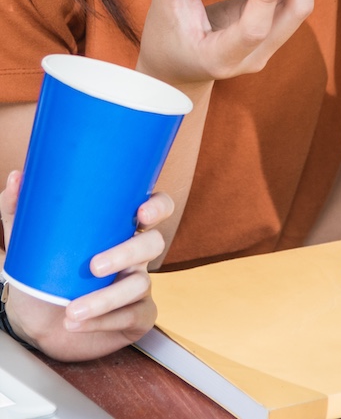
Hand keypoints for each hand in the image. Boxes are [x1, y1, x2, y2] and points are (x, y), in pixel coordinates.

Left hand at [1, 170, 172, 361]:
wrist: (35, 328)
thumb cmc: (41, 280)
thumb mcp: (26, 248)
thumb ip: (20, 214)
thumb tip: (17, 178)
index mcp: (120, 230)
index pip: (156, 207)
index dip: (158, 206)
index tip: (142, 212)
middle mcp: (134, 255)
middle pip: (154, 243)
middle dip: (127, 253)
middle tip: (94, 267)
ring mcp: (137, 286)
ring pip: (140, 284)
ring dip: (105, 298)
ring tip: (72, 310)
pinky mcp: (135, 316)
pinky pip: (132, 315)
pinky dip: (103, 321)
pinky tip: (77, 323)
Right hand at [137, 0, 320, 85]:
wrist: (177, 75)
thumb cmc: (165, 44)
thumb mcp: (163, 9)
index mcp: (220, 56)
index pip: (253, 30)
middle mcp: (253, 56)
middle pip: (293, 16)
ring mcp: (268, 48)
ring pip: (299, 8)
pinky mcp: (273, 35)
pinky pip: (293, 4)